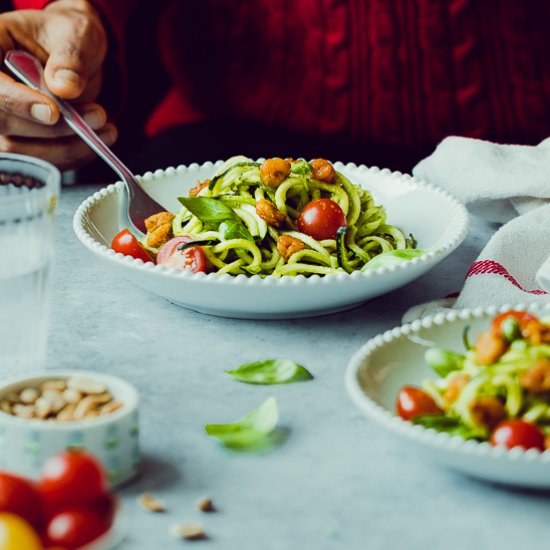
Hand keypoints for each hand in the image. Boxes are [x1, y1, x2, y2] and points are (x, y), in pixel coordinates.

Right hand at [0, 0, 116, 169]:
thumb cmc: (69, 38)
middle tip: (98, 115)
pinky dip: (73, 156)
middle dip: (56, 128)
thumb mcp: (74, 35)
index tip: (53, 111)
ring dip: (69, 147)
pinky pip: (42, 163)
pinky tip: (98, 140)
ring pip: (23, 152)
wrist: (77, 55)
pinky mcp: (23, 144)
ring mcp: (3, 122)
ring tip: (106, 128)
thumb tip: (65, 87)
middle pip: (5, 125)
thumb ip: (70, 57)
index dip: (16, 102)